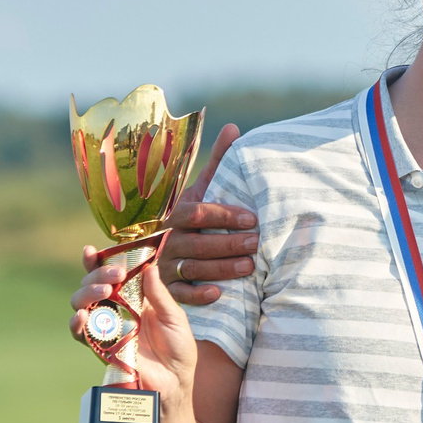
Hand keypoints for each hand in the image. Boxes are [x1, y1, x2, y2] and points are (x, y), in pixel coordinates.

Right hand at [69, 243, 199, 405]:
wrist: (176, 381)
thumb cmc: (178, 349)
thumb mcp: (175, 317)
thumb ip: (159, 294)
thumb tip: (149, 267)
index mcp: (133, 296)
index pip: (110, 274)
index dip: (98, 262)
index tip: (91, 250)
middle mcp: (116, 308)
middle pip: (92, 284)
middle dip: (98, 275)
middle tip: (115, 275)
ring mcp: (106, 327)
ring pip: (82, 304)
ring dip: (87, 293)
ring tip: (104, 291)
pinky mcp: (101, 347)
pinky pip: (82, 334)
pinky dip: (78, 324)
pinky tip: (81, 316)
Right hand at [161, 125, 252, 304]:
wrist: (167, 250)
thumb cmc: (194, 218)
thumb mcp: (202, 191)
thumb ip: (218, 162)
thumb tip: (233, 127)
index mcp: (176, 214)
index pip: (198, 213)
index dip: (225, 215)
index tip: (254, 218)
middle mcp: (167, 239)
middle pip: (197, 242)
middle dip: (229, 243)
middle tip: (258, 243)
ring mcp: (164, 265)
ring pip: (192, 268)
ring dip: (222, 268)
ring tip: (251, 267)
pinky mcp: (165, 290)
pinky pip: (179, 294)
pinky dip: (198, 294)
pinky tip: (219, 294)